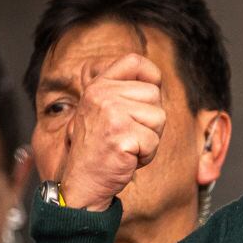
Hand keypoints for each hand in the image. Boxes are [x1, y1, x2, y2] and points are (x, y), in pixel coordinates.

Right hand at [60, 54, 164, 210]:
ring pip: (159, 117)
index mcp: (98, 86)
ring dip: (150, 138)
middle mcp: (102, 95)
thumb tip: (155, 79)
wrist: (83, 181)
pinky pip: (154, 141)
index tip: (151, 89)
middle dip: (151, 119)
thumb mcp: (105, 111)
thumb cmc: (100, 149)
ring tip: (127, 146)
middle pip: (154, 94)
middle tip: (129, 134)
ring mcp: (111, 113)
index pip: (134, 61)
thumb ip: (123, 93)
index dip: (151, 74)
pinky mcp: (122, 135)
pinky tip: (127, 157)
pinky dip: (146, 155)